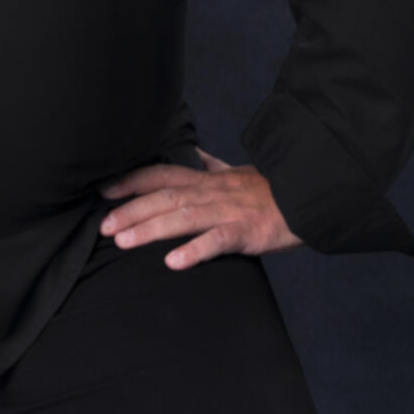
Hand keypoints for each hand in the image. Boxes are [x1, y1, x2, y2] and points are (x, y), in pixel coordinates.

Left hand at [97, 149, 300, 269]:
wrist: (310, 197)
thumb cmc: (271, 190)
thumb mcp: (237, 172)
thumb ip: (212, 164)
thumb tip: (194, 150)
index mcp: (207, 180)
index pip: (162, 175)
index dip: (132, 181)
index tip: (104, 191)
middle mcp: (212, 192)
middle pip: (165, 197)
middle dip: (131, 210)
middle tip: (104, 227)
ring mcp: (228, 211)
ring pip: (184, 217)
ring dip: (151, 229)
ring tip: (124, 242)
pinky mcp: (246, 232)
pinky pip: (218, 240)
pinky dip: (195, 250)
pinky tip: (173, 262)